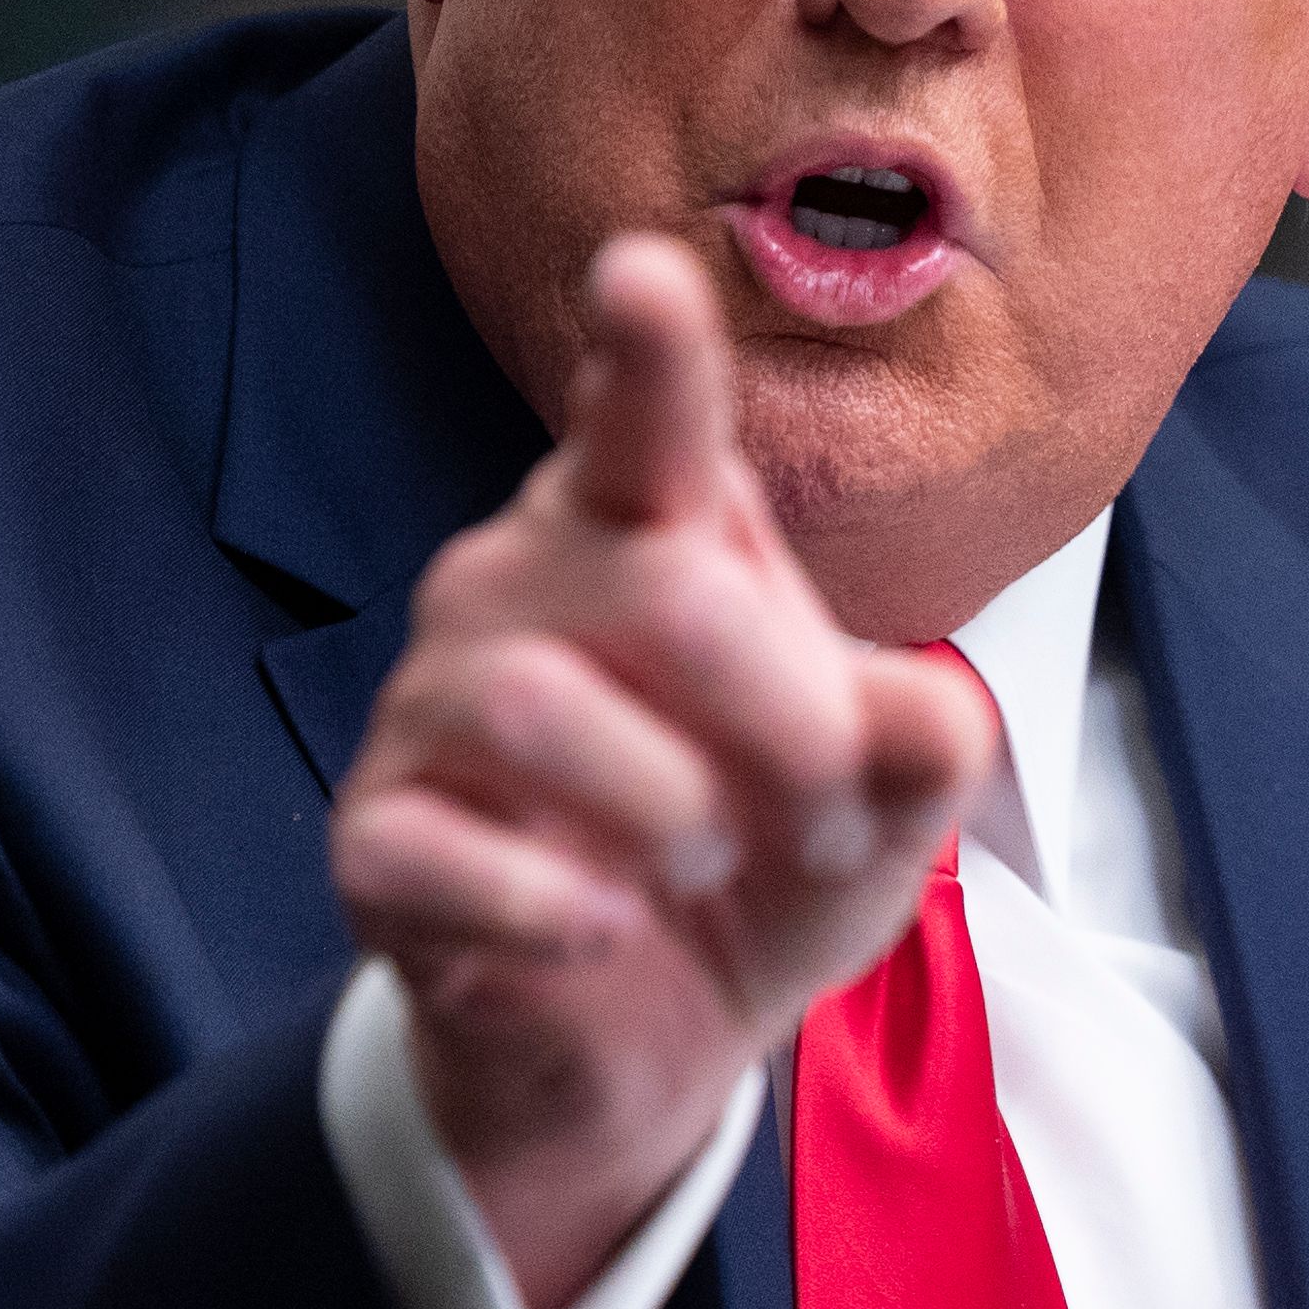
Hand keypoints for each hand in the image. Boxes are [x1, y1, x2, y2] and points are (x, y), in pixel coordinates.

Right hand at [329, 233, 995, 1308]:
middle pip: (665, 592)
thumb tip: (933, 718)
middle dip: (787, 720)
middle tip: (831, 812)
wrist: (646, 1036)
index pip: (644, 419)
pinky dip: (556, 912)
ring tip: (707, 863)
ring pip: (538, 709)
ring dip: (673, 814)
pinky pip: (445, 855)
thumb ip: (918, 738)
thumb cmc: (759, 859)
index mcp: (645, 529)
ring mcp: (432, 703)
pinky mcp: (375, 837)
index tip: (641, 271)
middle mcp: (521, 580)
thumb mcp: (878, 805)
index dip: (645, 350)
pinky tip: (604, 933)